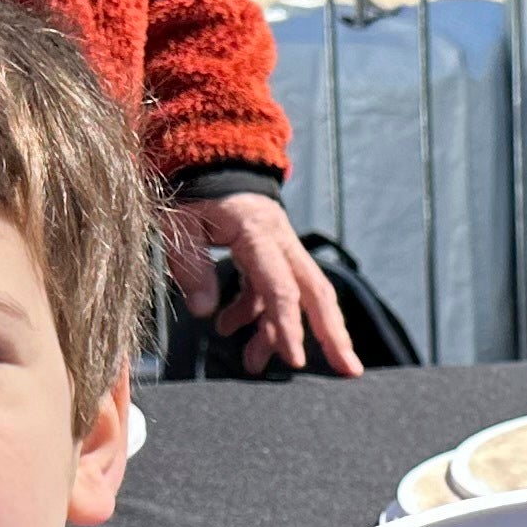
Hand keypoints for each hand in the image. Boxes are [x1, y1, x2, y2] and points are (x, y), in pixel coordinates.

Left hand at [165, 190, 359, 375]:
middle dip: (333, 334)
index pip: (280, 288)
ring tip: (254, 364)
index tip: (294, 361)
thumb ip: (191, 267)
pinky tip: (231, 329)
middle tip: (348, 371)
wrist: (205, 155)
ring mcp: (280, 246)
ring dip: (286, 332)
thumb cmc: (190, 188)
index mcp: (258, 232)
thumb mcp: (178, 223)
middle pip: (316, 292)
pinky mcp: (271, 252)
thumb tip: (205, 313)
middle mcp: (280, 240)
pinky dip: (258, 314)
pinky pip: (275, 289)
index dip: (288, 327)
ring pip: (301, 294)